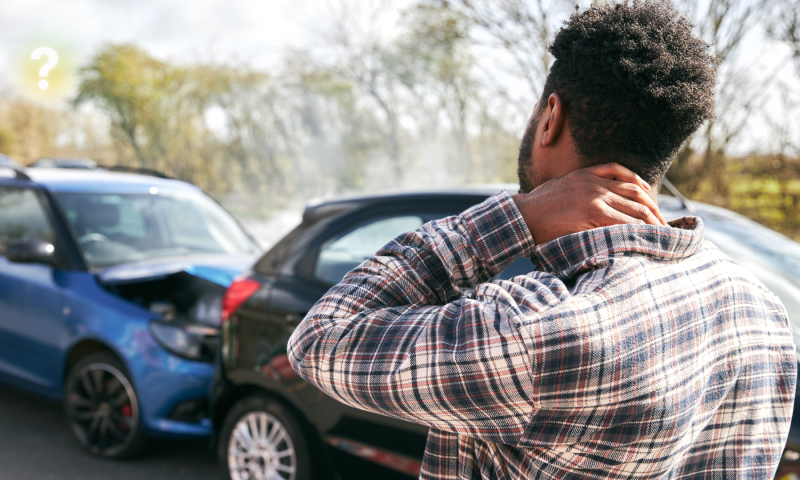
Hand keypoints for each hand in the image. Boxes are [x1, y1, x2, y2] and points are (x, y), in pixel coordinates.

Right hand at [512, 163, 667, 244]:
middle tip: (664, 225)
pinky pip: (623, 222)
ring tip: (661, 234)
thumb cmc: (537, 207)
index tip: (653, 207)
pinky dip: (636, 230)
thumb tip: (595, 201)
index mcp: (588, 174)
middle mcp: (595, 184)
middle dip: (653, 211)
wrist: (523, 216)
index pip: (627, 179)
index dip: (644, 193)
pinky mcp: (593, 215)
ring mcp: (595, 199)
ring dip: (651, 223)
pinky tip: (645, 237)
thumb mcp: (560, 186)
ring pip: (634, 209)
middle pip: (636, 194)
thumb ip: (581, 187)